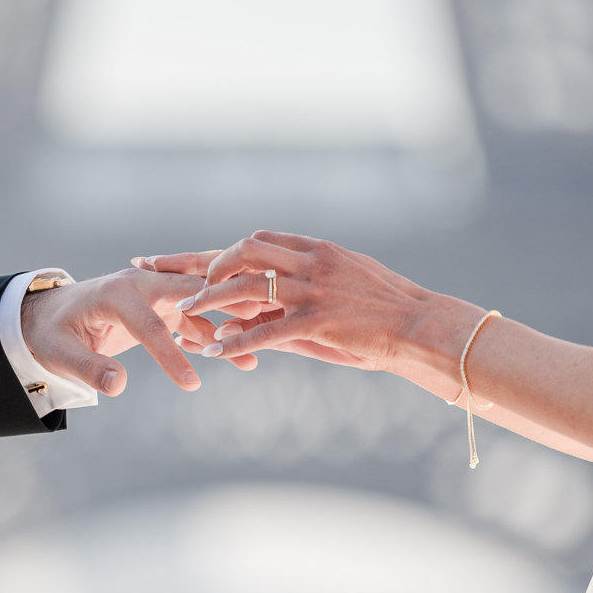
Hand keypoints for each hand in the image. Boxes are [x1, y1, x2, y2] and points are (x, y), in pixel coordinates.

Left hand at [21, 268, 252, 395]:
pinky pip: (194, 319)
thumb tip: (117, 386)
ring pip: (199, 308)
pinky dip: (214, 334)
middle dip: (221, 313)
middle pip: (188, 297)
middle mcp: (141, 285)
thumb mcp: (59, 353)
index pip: (150, 325)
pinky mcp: (162, 306)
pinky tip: (238, 354)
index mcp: (116, 292)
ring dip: (226, 326)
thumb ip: (88, 368)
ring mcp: (154, 293)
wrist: (49, 314)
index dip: (170, 356)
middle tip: (256, 327)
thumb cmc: (51, 333)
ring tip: (253, 354)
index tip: (191, 385)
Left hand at [135, 231, 476, 370]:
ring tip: (185, 315)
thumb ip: (308, 280)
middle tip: (170, 278)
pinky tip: (216, 353)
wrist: (422, 325)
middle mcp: (311, 261)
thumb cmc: (386, 307)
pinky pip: (267, 330)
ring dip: (211, 300)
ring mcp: (314, 290)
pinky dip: (238, 341)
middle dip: (200, 264)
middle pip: (242, 252)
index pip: (256, 240)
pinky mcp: (320, 321)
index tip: (181, 258)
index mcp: (316, 248)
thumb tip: (274, 292)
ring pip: (247, 286)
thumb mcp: (346, 279)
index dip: (215, 250)